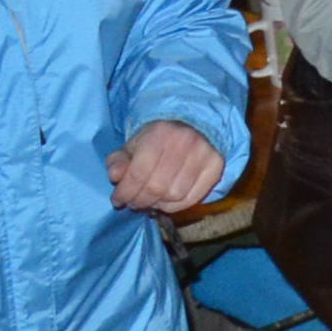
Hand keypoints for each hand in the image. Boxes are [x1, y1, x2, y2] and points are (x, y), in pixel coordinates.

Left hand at [107, 118, 224, 214]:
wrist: (194, 125)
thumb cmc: (158, 138)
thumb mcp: (133, 144)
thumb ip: (119, 160)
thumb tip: (114, 176)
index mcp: (159, 133)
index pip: (138, 173)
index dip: (125, 192)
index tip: (118, 200)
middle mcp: (184, 142)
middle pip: (157, 187)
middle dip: (140, 201)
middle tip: (134, 203)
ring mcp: (203, 154)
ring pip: (175, 195)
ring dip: (158, 204)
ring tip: (151, 201)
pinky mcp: (216, 166)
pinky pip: (193, 198)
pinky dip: (176, 206)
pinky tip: (167, 201)